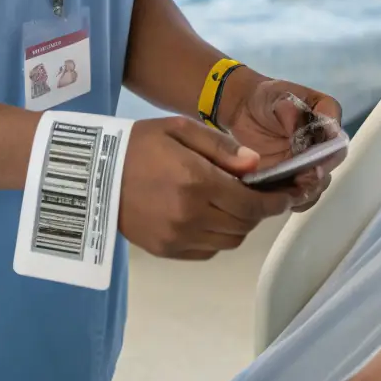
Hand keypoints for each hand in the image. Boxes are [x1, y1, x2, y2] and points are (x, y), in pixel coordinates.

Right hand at [118, 117, 294, 259]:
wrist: (92, 174)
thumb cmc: (138, 144)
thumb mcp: (179, 129)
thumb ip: (222, 148)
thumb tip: (256, 166)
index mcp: (197, 182)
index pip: (253, 203)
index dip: (277, 201)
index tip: (289, 194)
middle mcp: (191, 216)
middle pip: (245, 224)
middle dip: (258, 210)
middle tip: (257, 194)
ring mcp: (178, 238)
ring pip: (230, 241)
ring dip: (239, 224)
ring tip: (231, 203)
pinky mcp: (167, 251)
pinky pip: (208, 250)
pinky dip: (217, 236)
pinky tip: (209, 216)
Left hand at [220, 72, 344, 212]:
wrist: (242, 109)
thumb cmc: (265, 98)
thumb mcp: (278, 97)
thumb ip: (293, 112)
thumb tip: (301, 130)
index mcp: (326, 118)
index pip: (337, 139)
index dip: (329, 155)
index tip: (315, 167)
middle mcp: (323, 143)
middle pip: (330, 166)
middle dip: (317, 176)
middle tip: (300, 182)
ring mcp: (309, 162)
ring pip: (319, 183)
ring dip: (308, 191)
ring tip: (290, 194)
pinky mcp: (294, 177)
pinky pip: (302, 194)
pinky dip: (295, 200)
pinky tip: (283, 201)